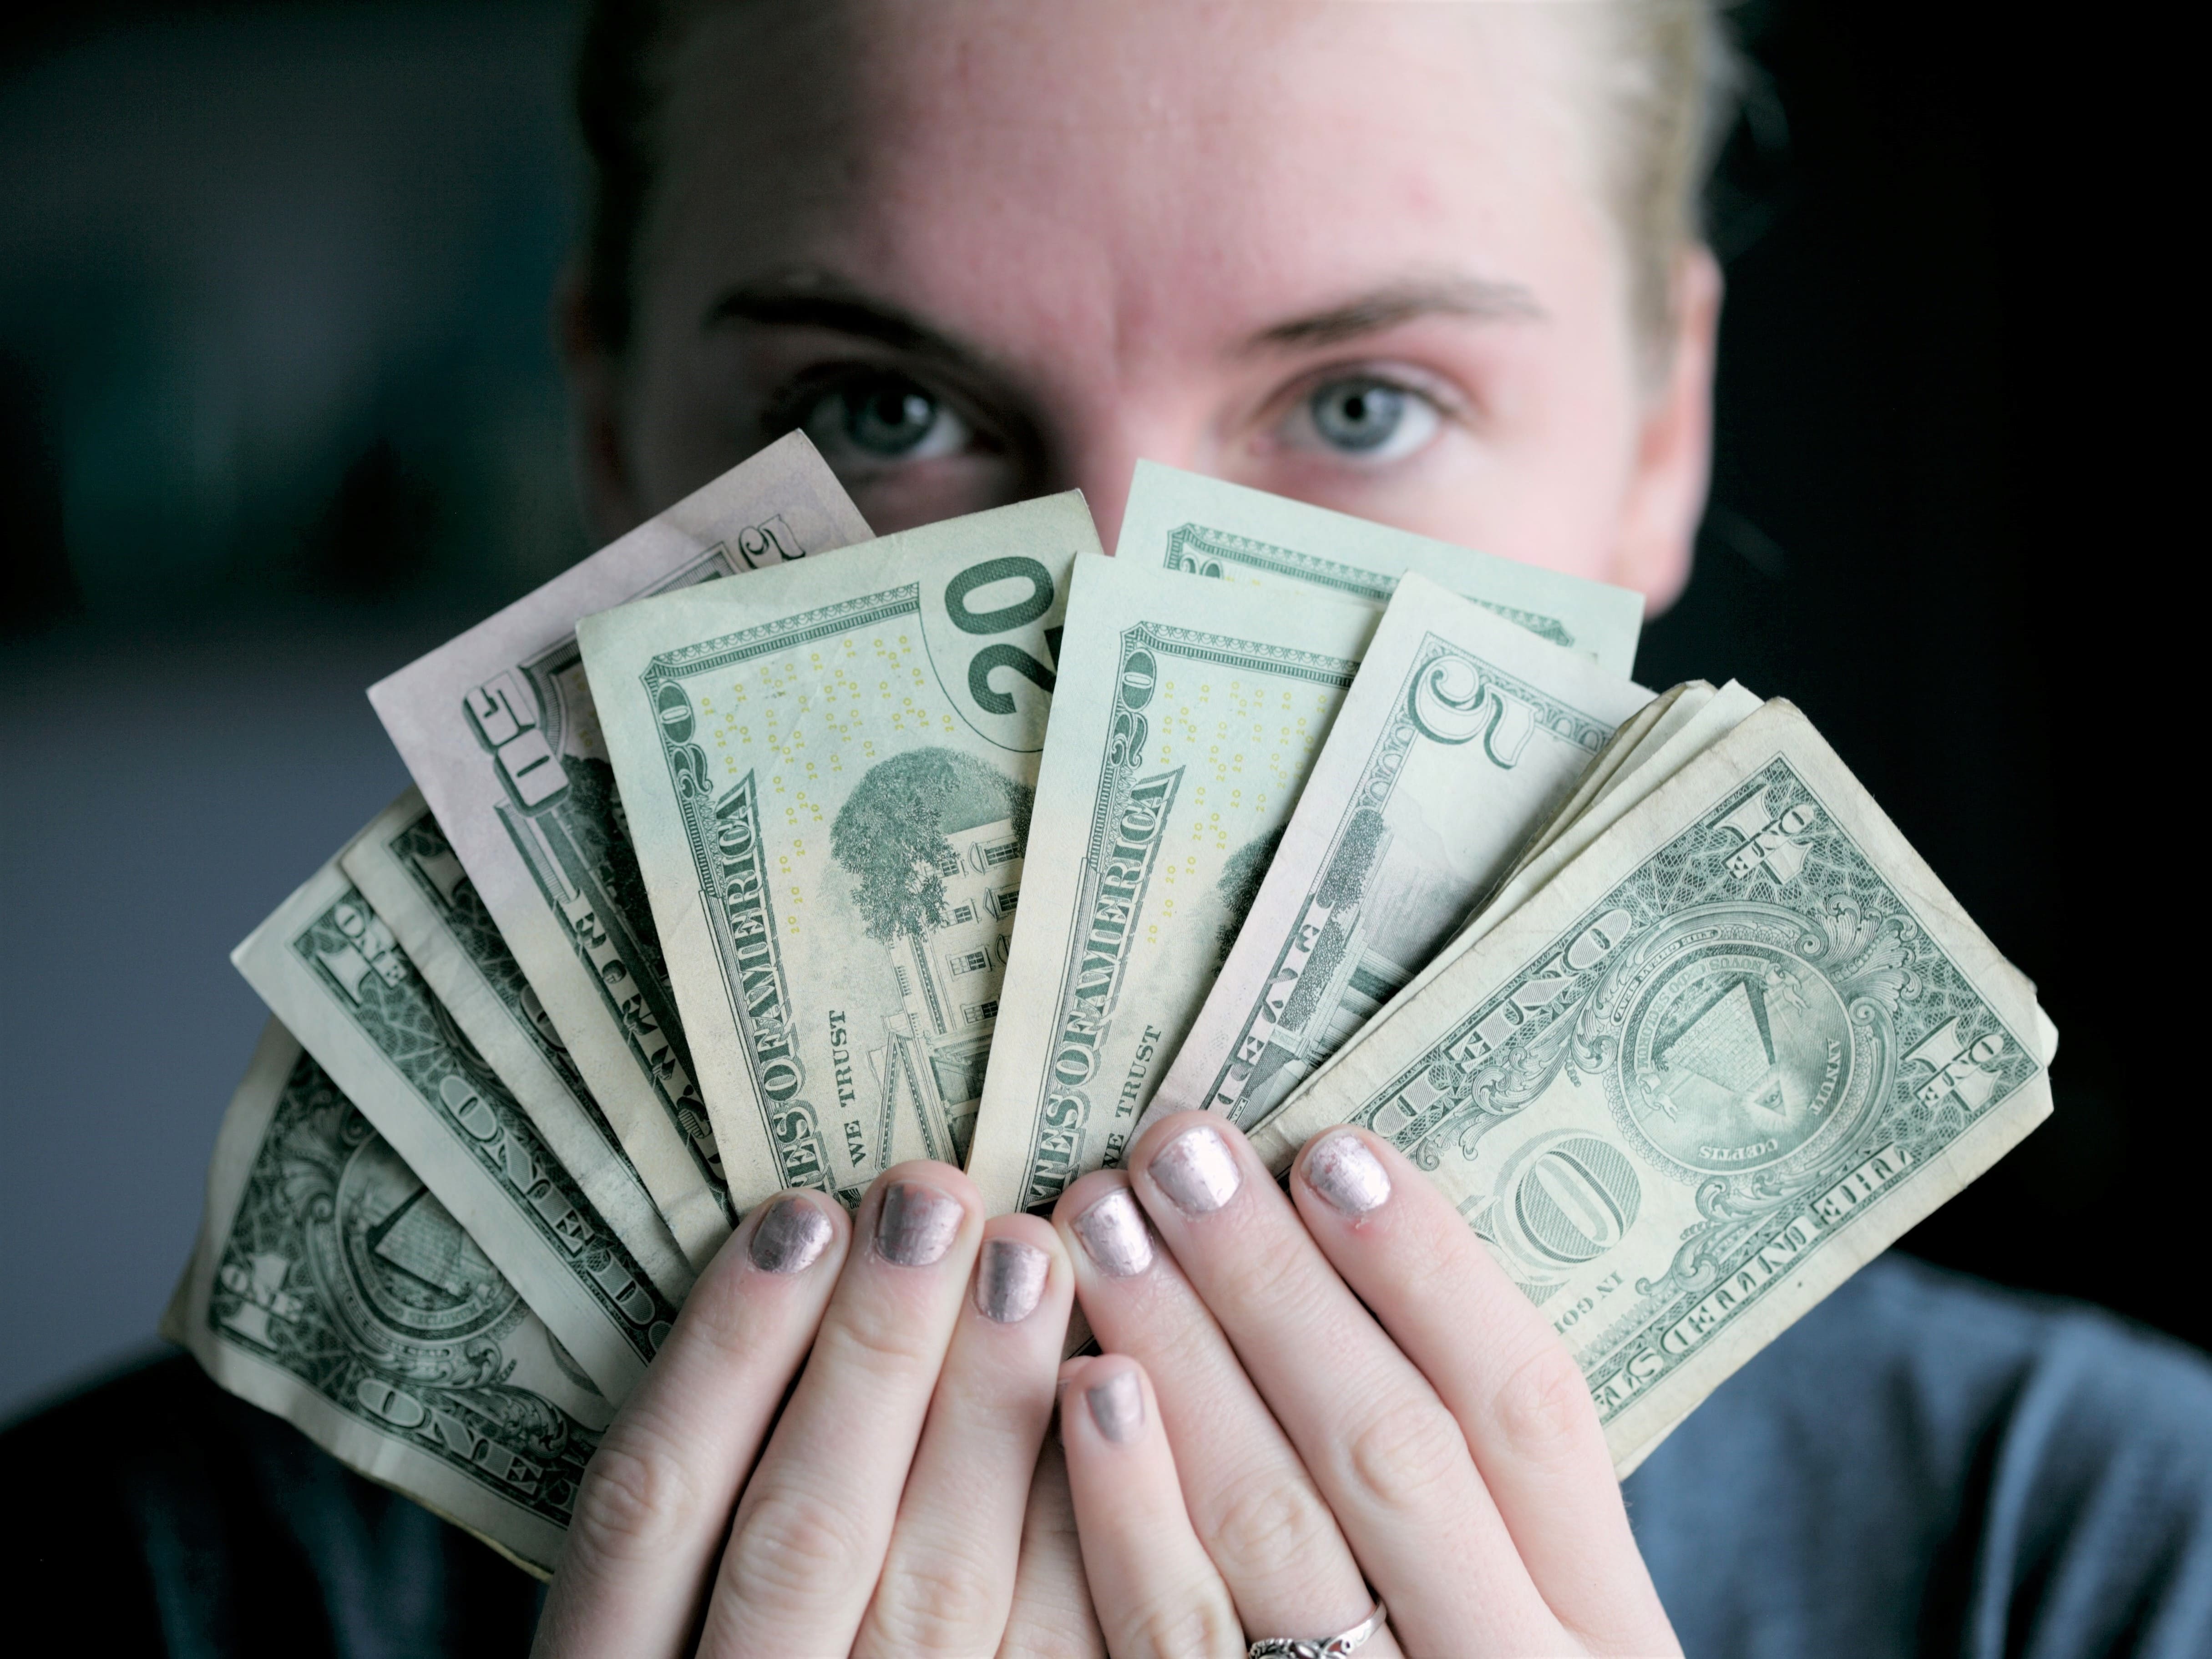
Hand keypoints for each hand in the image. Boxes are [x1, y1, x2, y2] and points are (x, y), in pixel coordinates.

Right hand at [533, 1160, 1088, 1657]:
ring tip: (1029, 1256)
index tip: (800, 1214)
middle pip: (802, 1534)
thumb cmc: (730, 1653)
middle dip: (873, 1354)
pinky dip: (1085, 1534)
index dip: (723, 1353)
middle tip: (937, 1198)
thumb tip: (814, 1259)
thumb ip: (712, 1487)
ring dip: (984, 1417)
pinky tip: (1110, 1401)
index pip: (651, 1506)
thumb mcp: (666, 1609)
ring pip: (935, 1596)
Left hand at [1051, 1114, 1680, 1658]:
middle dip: (1275, 1285)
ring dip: (1182, 1360)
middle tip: (1176, 1148)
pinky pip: (1180, 1637)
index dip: (1429, 1268)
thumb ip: (1481, 1494)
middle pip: (1389, 1450)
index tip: (1330, 1145)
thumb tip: (1357, 1261)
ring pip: (1276, 1531)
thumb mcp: (1538, 1612)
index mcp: (1601, 1622)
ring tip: (1104, 1225)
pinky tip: (1081, 1391)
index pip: (1526, 1411)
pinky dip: (1126, 1510)